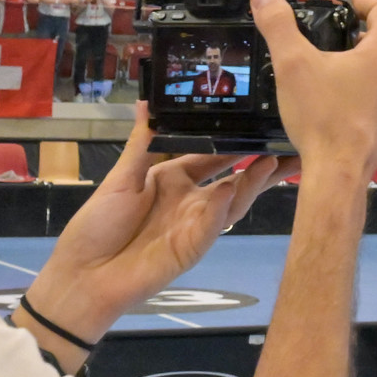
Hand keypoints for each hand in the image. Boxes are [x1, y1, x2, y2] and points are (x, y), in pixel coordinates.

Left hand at [28, 103, 293, 344]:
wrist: (84, 275)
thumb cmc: (98, 226)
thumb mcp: (121, 177)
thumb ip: (143, 141)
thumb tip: (148, 101)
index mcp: (172, 179)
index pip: (212, 156)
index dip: (235, 141)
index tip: (258, 123)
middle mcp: (189, 200)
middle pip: (234, 179)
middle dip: (263, 165)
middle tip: (293, 147)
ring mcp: (195, 225)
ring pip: (233, 200)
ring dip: (254, 182)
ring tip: (274, 161)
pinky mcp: (193, 247)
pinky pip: (213, 223)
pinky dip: (225, 205)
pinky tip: (236, 185)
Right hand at [253, 0, 376, 175]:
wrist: (337, 173)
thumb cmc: (320, 116)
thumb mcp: (292, 63)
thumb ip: (277, 24)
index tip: (339, 2)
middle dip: (354, 37)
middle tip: (325, 40)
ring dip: (358, 70)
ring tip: (328, 76)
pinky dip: (362, 99)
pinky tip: (338, 108)